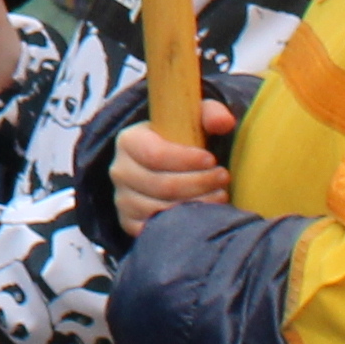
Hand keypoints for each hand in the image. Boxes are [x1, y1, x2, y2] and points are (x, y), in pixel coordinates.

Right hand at [111, 99, 238, 226]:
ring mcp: (123, 199)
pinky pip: (155, 229)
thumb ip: (210, 114)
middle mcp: (120, 171)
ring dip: (197, 203)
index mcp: (129, 141)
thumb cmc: (182, 141)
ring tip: (220, 194)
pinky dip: (183, 224)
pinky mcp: (130, 223)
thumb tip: (224, 122)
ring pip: (161, 208)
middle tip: (223, 177)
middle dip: (199, 182)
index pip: (155, 154)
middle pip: (161, 184)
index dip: (186, 160)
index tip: (212, 159)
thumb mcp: (194, 120)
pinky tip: (203, 214)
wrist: (165, 168)